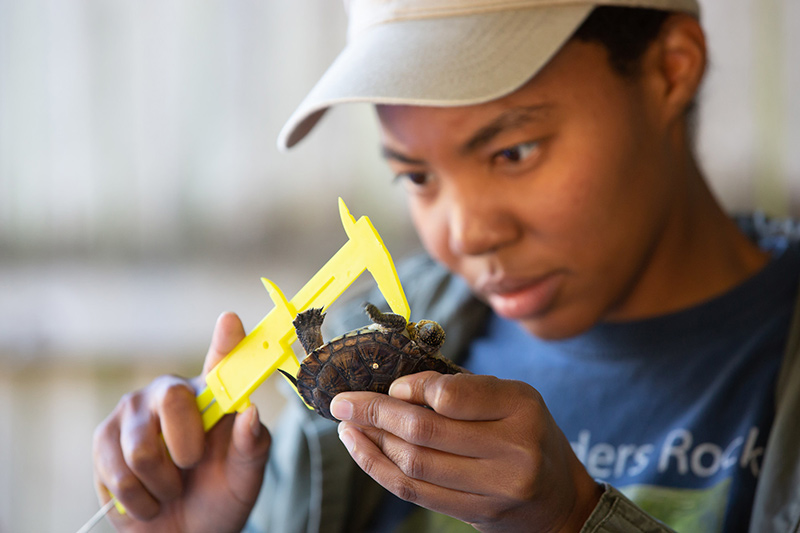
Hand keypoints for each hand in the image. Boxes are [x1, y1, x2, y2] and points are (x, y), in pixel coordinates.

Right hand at [92, 312, 271, 531]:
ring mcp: (131, 412)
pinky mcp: (103, 439)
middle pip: (171, 400)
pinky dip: (139, 500)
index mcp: (212, 393)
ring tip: (171, 487)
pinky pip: (119, 476)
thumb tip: (250, 411)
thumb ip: (251, 445)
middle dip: (186, 449)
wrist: (186, 532)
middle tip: (192, 466)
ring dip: (163, 485)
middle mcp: (169, 392)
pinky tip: (147, 497)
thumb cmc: (220, 493)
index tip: (231, 321)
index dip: (226, 340)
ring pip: (142, 451)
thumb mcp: (246, 475)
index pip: (221, 358)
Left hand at [330, 372, 601, 532]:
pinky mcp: (477, 514)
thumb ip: (461, 389)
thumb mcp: (510, 398)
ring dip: (371, 441)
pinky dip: (379, 468)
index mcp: (522, 407)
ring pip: (414, 465)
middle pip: (425, 433)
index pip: (451, 396)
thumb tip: (395, 387)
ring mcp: (496, 488)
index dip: (411, 389)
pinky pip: (415, 492)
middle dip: (374, 413)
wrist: (559, 500)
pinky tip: (361, 448)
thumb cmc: (527, 434)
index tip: (391, 386)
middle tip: (342, 402)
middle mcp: (514, 450)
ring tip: (347, 423)